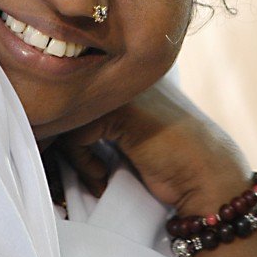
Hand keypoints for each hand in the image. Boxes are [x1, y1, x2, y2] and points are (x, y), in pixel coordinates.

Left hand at [54, 77, 251, 214]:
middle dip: (61, 139)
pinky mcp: (119, 111)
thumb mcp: (129, 134)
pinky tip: (102, 176)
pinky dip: (83, 161)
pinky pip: (76, 134)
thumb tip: (50, 129)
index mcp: (129, 75)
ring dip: (73, 154)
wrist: (207, 180)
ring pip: (68, 116)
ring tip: (94, 175)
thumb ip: (100, 122)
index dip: (68, 124)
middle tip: (71, 168)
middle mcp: (125, 76)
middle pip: (69, 101)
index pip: (81, 90)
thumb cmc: (170, 162)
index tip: (70, 156)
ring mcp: (122, 90)